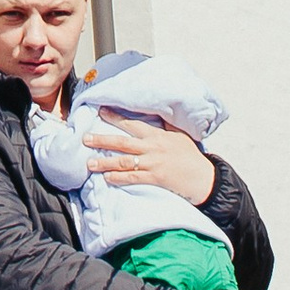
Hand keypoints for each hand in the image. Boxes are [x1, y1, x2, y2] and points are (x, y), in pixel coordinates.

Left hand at [81, 115, 218, 207]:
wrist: (204, 178)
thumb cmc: (192, 157)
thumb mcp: (180, 136)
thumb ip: (166, 126)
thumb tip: (156, 114)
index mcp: (157, 135)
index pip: (132, 124)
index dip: (115, 117)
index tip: (100, 111)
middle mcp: (152, 148)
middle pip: (122, 142)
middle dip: (102, 140)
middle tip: (85, 138)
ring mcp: (153, 163)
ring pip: (124, 162)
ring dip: (105, 162)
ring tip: (89, 163)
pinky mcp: (155, 178)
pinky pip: (133, 178)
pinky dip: (119, 178)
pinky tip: (107, 178)